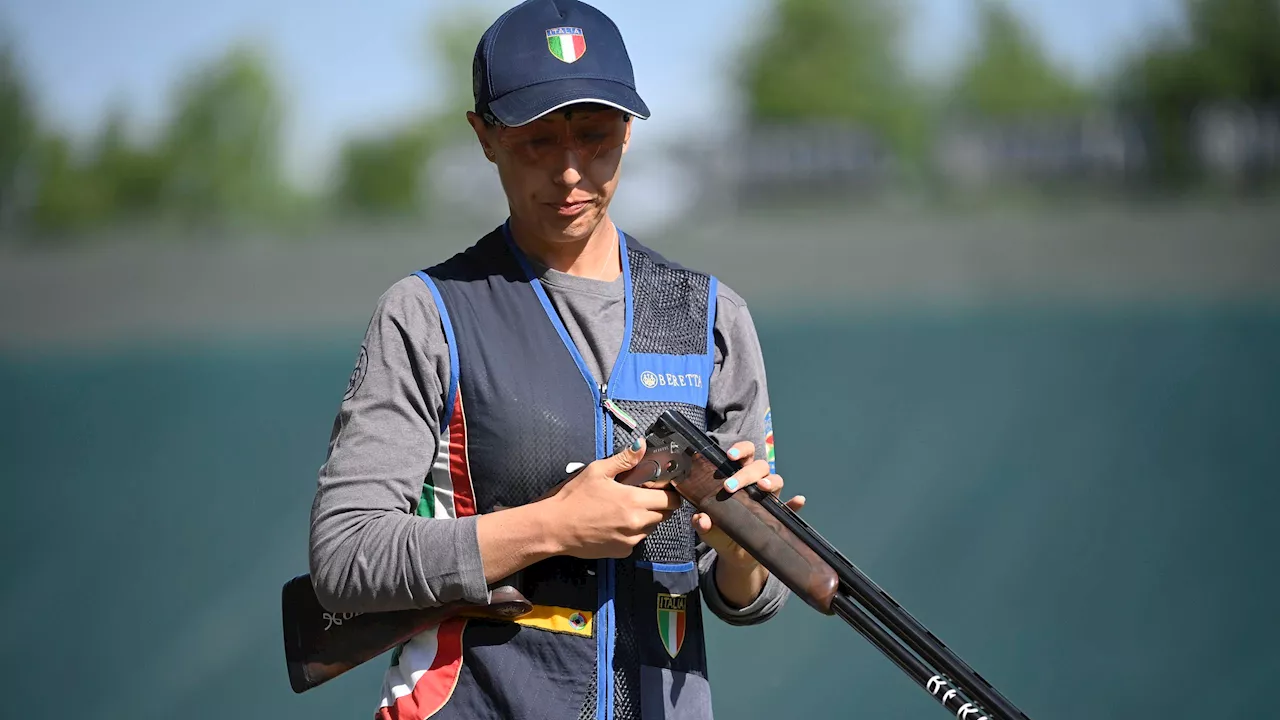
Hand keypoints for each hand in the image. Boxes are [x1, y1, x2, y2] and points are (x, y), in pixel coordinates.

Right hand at [543, 438, 682, 559]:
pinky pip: (637, 540)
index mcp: (633, 500)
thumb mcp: (597, 471)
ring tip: (625, 509)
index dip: (670, 493)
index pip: (670, 500)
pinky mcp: (623, 551)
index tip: (662, 488)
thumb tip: (641, 446)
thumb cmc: (573, 499)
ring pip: (651, 528)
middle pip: (664, 514)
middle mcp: (637, 522)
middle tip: (642, 496)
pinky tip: (615, 523)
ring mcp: (631, 539)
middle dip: (659, 505)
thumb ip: (624, 459)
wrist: (555, 528)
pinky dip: (632, 532)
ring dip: (646, 518)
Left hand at [692, 441, 805, 569]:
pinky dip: (794, 504)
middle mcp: (756, 484)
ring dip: (771, 481)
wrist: (734, 554)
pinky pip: (790, 509)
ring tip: (762, 487)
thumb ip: (701, 523)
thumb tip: (701, 519)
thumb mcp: (706, 529)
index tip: (730, 456)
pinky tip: (798, 500)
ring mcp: (769, 500)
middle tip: (729, 487)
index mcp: (738, 477)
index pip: (744, 455)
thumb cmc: (720, 532)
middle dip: (745, 473)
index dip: (741, 450)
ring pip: (776, 480)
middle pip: (759, 466)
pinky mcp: (778, 517)